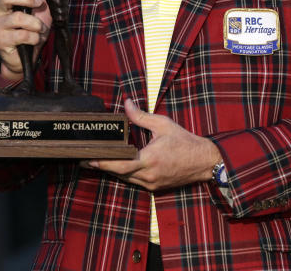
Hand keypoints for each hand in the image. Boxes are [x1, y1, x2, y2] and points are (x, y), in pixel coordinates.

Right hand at [0, 0, 52, 78]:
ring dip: (36, 24)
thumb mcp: (41, 11)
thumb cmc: (33, 30)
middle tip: (40, 3)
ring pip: (18, 17)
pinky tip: (37, 39)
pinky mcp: (0, 40)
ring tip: (42, 30)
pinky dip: (35, 37)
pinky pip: (22, 35)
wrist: (26, 58)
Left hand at [82, 99, 221, 191]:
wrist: (204, 161)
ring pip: (126, 179)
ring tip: (97, 162)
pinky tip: (118, 166)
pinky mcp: (155, 187)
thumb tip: (126, 103)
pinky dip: (125, 174)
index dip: (103, 162)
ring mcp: (152, 183)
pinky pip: (135, 182)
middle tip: (86, 159)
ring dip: (113, 171)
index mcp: (149, 159)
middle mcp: (149, 175)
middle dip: (102, 166)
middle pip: (119, 174)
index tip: (89, 158)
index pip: (120, 164)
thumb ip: (140, 116)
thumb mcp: (162, 124)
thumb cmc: (185, 141)